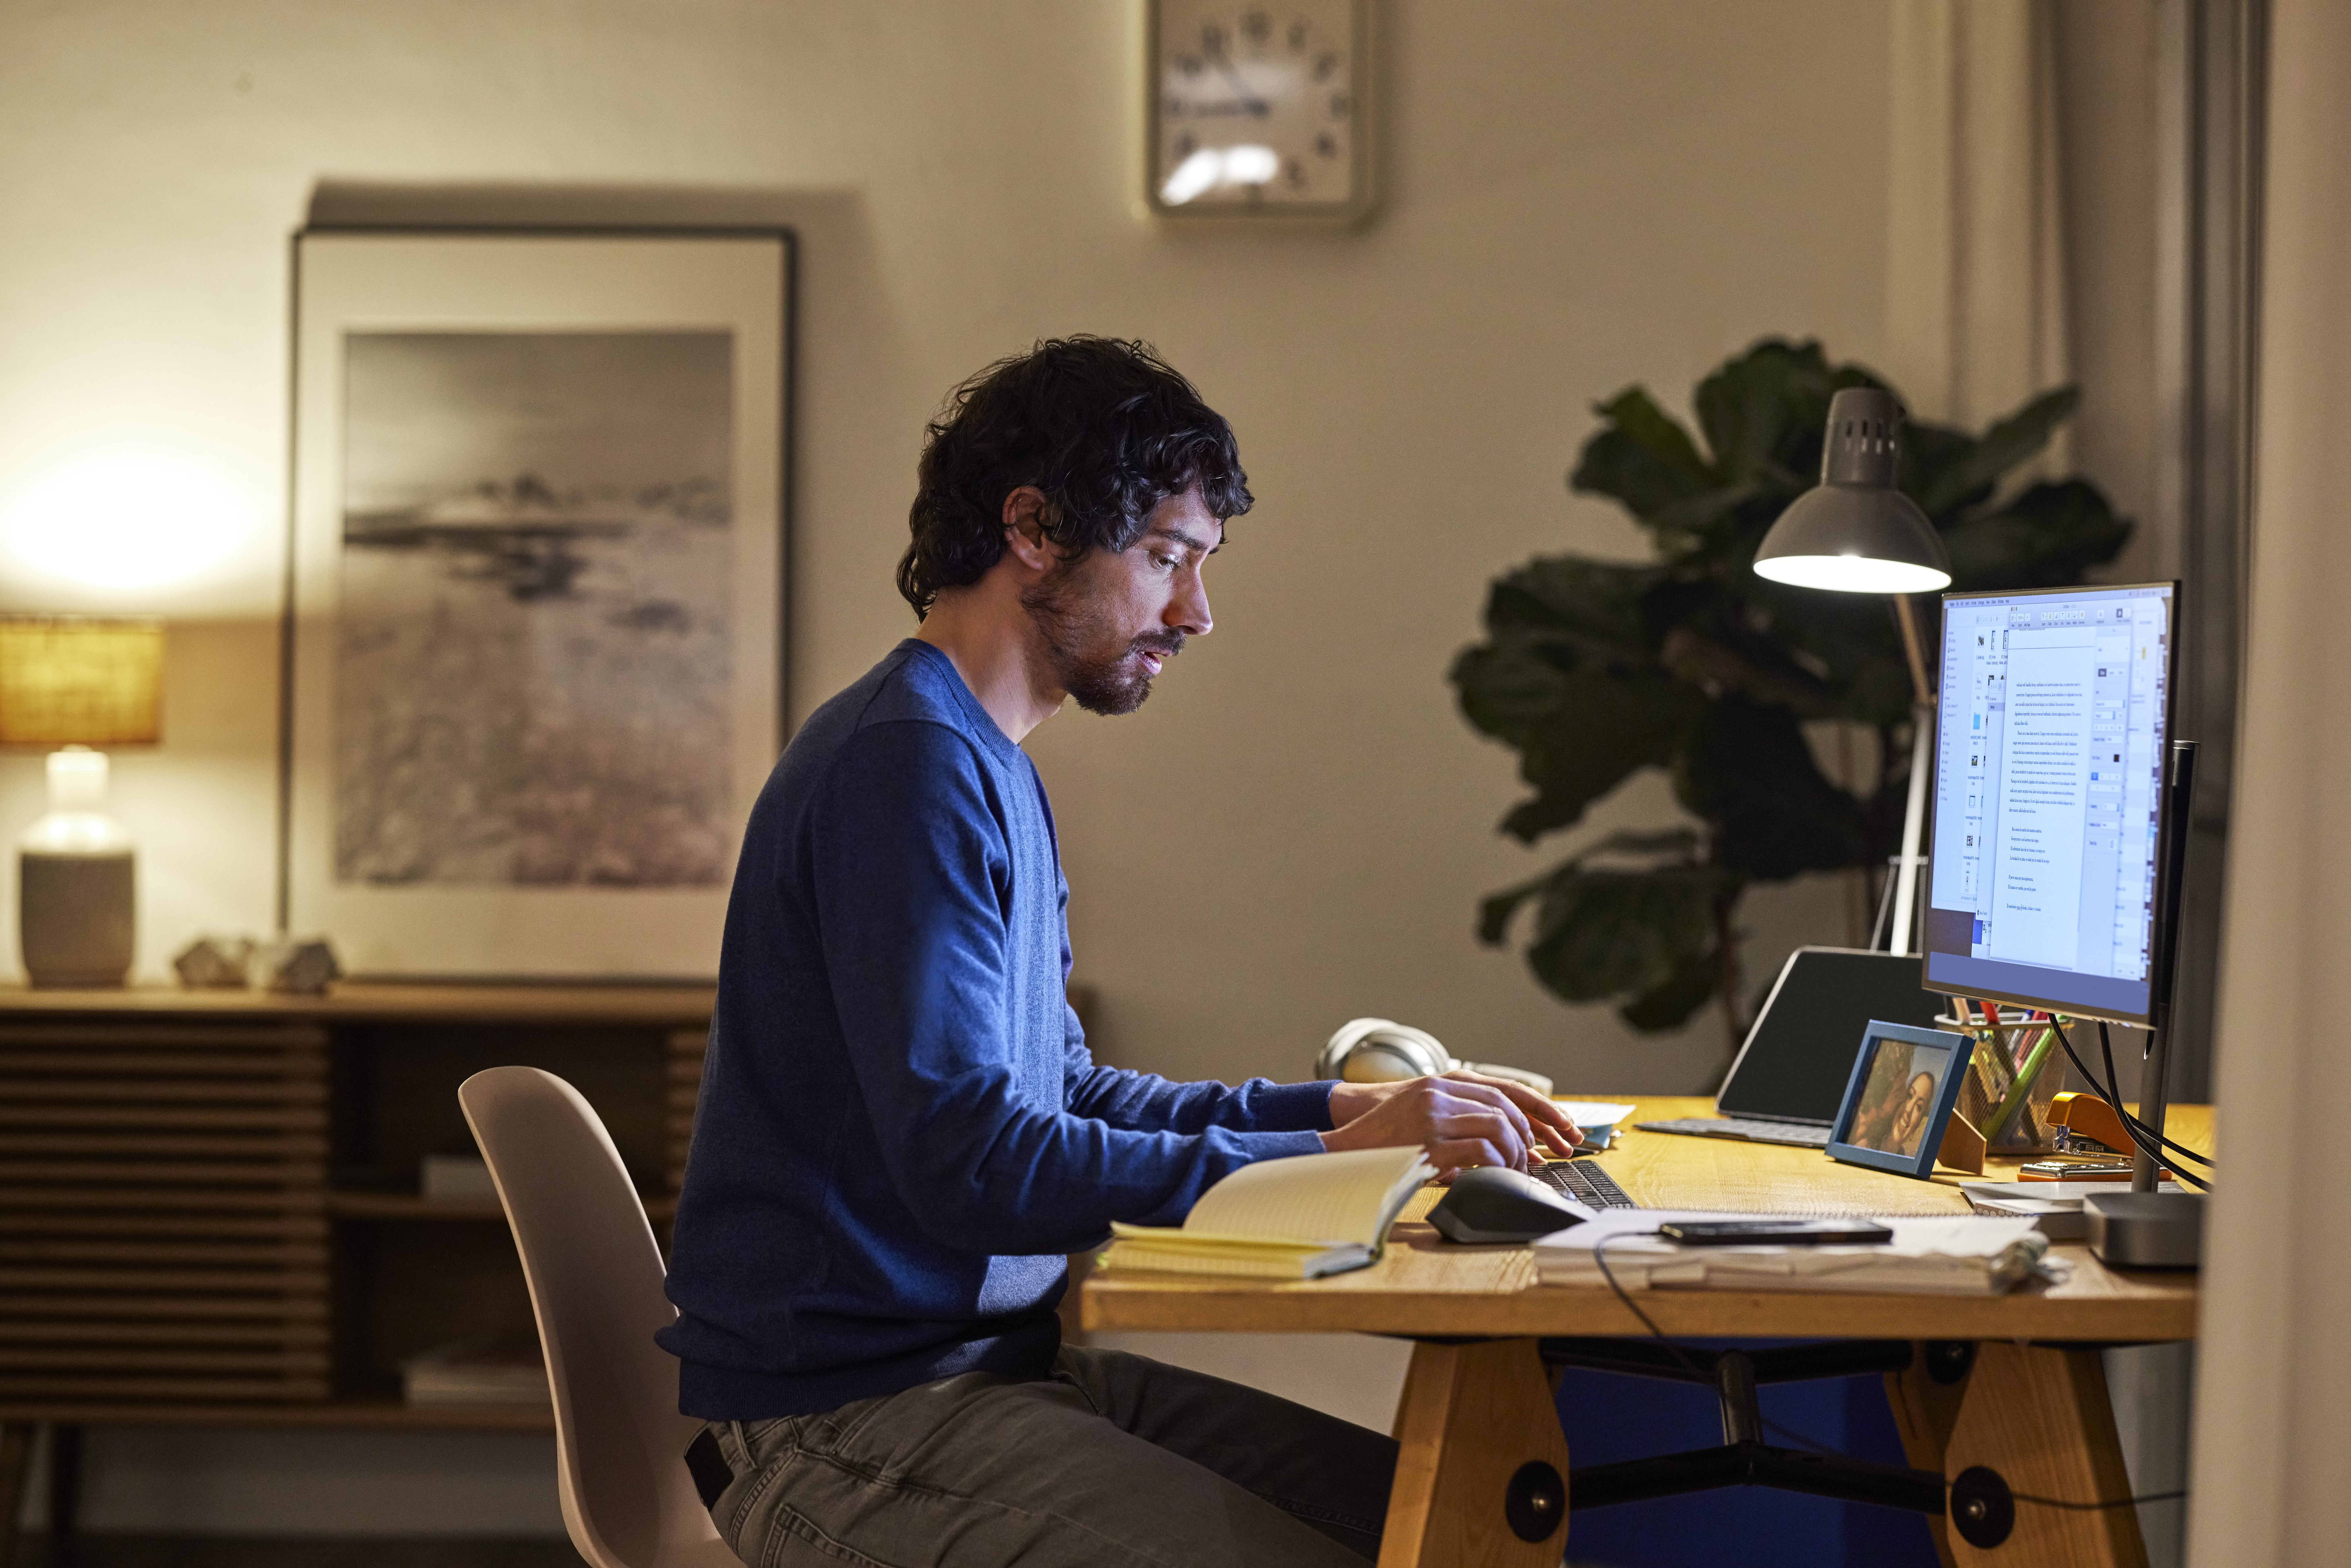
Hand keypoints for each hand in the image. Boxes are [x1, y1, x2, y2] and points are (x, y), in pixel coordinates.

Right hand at [1322, 1070, 1581, 1172]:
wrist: (1344, 1150)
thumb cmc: (1384, 1138)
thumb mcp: (1421, 1113)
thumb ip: (1456, 1114)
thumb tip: (1500, 1135)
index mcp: (1441, 1083)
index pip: (1503, 1089)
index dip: (1535, 1110)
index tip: (1556, 1128)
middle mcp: (1440, 1093)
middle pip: (1506, 1106)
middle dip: (1529, 1134)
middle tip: (1534, 1158)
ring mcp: (1434, 1116)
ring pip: (1498, 1126)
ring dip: (1514, 1151)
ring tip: (1515, 1169)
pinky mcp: (1430, 1143)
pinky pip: (1481, 1150)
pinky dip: (1497, 1162)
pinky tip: (1497, 1172)